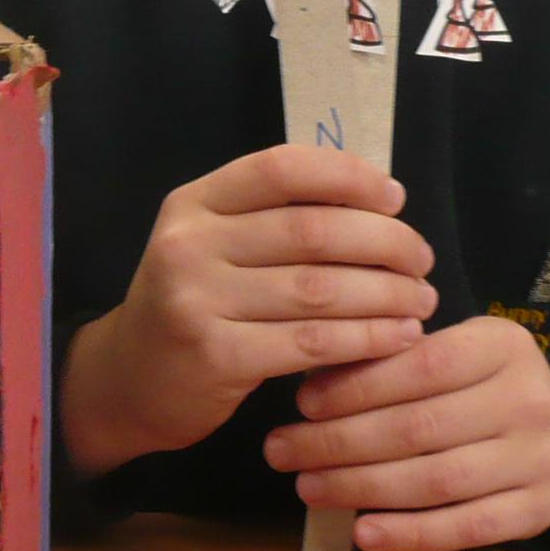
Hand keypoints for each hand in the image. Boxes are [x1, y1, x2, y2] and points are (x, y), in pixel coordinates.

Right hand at [61, 145, 435, 473]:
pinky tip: (397, 338)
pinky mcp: (215, 357)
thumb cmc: (194, 305)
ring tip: (421, 301)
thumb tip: (379, 199)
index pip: (281, 168)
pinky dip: (366, 339)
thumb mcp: (214, 245)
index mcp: (194, 202)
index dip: (348, 176)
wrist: (127, 382)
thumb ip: (273, 218)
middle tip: (421, 260)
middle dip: (384, 242)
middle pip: (312, 230)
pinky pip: (312, 343)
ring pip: (320, 290)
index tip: (395, 198)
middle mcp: (189, 243)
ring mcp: (197, 300)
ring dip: (386, 294)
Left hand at [264, 315, 549, 550]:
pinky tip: (362, 532)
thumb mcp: (455, 351)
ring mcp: (537, 460)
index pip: (422, 366)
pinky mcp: (536, 512)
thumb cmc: (483, 385)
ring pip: (436, 480)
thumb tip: (312, 386)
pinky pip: (465, 529)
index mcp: (504, 346)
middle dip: (339, 441)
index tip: (302, 403)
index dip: (357, 386)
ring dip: (361, 487)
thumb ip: (398, 360)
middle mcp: (528, 401)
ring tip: (307, 488)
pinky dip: (410, 534)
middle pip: (420, 427)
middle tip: (282, 451)